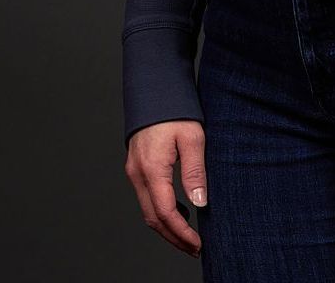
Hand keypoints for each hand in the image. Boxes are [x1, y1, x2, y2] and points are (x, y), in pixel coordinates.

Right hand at [124, 119, 206, 258]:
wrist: (154, 86)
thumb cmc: (175, 108)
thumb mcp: (192, 137)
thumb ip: (195, 171)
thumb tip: (200, 203)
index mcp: (151, 169)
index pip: (165, 213)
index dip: (181, 233)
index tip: (197, 244)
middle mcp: (137, 173)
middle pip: (153, 218)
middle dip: (173, 237)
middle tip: (194, 248)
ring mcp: (134, 170)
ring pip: (147, 209)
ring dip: (166, 226)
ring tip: (188, 235)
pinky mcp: (136, 165)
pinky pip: (146, 197)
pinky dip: (161, 210)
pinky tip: (178, 210)